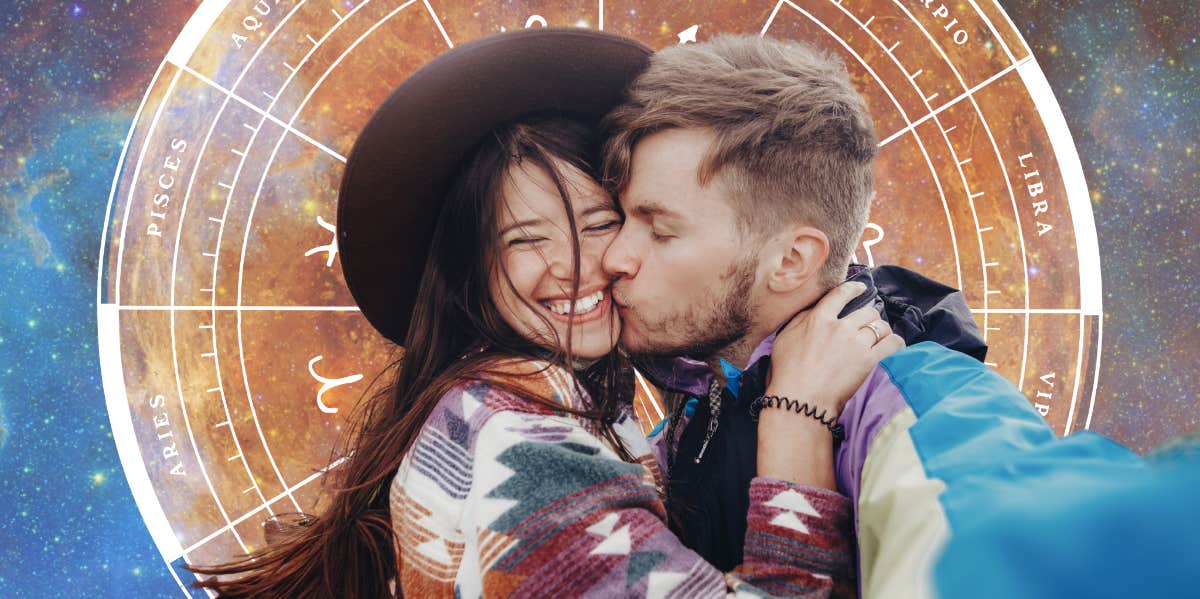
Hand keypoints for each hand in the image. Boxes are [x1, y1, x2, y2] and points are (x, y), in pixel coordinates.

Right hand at [755, 281, 903, 487]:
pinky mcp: (869, 361)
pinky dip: (896, 343)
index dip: (854, 289)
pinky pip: (893, 343)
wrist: (800, 400)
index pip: (840, 295)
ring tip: (882, 338)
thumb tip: (814, 311)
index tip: (861, 289)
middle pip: (867, 311)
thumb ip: (800, 320)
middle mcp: (840, 327)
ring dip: (883, 330)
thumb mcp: (784, 339)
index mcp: (818, 319)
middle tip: (870, 325)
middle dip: (871, 317)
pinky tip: (894, 347)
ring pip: (881, 326)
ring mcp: (856, 344)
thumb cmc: (786, 373)